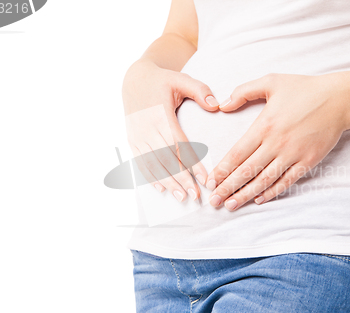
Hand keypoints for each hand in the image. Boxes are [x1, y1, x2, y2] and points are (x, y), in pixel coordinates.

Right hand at [123, 60, 219, 201]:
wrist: (134, 78)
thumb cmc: (162, 80)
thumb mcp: (181, 79)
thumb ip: (200, 91)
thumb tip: (217, 106)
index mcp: (160, 115)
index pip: (179, 144)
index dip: (192, 163)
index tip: (205, 178)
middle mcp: (147, 128)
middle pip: (166, 159)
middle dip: (181, 179)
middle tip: (195, 196)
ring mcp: (137, 136)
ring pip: (153, 164)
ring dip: (168, 182)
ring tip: (182, 197)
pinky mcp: (132, 139)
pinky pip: (141, 162)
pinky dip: (151, 177)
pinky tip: (162, 189)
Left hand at [205, 72, 349, 209]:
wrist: (339, 99)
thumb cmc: (304, 88)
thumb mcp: (271, 81)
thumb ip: (244, 92)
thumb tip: (223, 104)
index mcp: (264, 125)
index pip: (237, 154)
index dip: (222, 170)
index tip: (210, 181)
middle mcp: (276, 143)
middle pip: (247, 171)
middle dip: (228, 188)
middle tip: (214, 201)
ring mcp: (293, 154)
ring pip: (264, 180)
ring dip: (246, 194)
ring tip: (231, 205)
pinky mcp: (308, 161)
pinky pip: (287, 181)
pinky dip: (272, 192)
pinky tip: (259, 199)